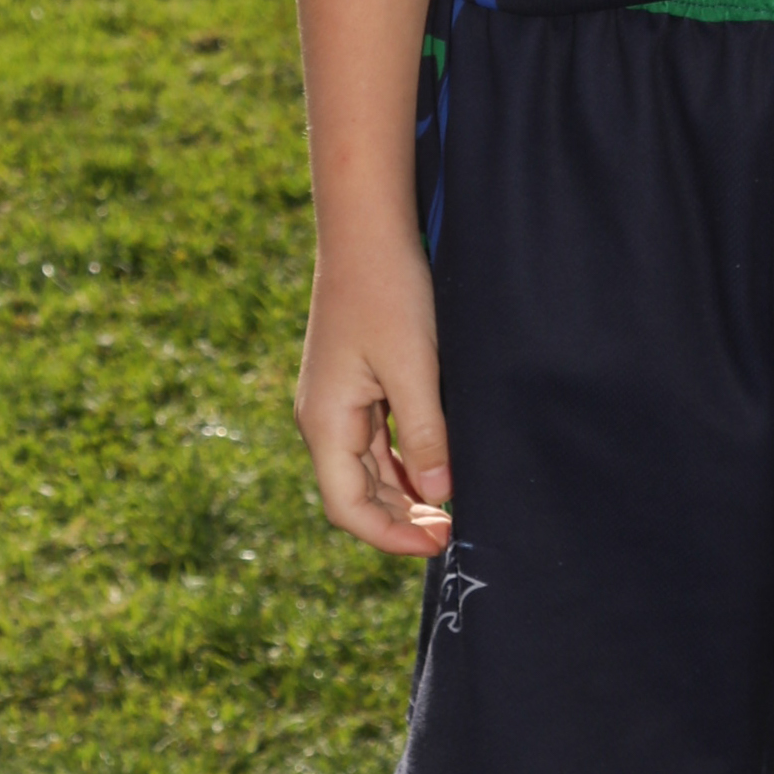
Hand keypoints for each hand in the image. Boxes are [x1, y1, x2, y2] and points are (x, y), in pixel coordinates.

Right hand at [295, 226, 452, 557]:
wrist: (366, 230)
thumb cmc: (387, 292)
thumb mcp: (414, 365)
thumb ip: (425, 433)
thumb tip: (439, 497)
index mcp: (325, 422)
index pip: (349, 508)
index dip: (391, 536)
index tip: (439, 544)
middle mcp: (321, 418)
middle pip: (356, 493)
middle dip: (400, 518)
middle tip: (452, 530)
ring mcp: (334, 400)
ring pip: (365, 467)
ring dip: (402, 491)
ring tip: (448, 506)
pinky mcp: (351, 381)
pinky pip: (372, 438)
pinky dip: (400, 459)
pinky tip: (432, 463)